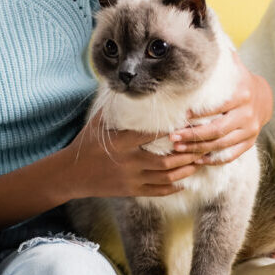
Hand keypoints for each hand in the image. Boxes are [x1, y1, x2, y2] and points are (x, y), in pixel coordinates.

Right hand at [59, 110, 203, 198]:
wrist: (72, 174)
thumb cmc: (86, 143)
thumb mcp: (98, 122)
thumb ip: (115, 106)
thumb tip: (123, 82)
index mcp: (122, 142)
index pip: (152, 135)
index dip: (173, 130)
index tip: (190, 123)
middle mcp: (129, 161)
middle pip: (166, 160)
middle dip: (187, 154)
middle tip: (203, 146)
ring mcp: (131, 178)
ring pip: (165, 177)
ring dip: (185, 170)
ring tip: (199, 162)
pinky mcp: (131, 190)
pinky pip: (157, 191)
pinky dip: (173, 187)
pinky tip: (184, 182)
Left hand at [170, 50, 271, 163]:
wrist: (264, 97)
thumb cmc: (238, 79)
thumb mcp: (232, 65)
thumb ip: (218, 53)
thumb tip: (202, 25)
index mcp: (242, 93)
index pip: (220, 106)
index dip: (201, 113)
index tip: (182, 116)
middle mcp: (248, 114)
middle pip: (219, 129)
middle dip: (194, 135)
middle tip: (173, 138)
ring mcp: (250, 130)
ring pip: (222, 144)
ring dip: (198, 148)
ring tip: (178, 149)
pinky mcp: (249, 142)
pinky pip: (231, 154)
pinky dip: (214, 159)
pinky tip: (197, 160)